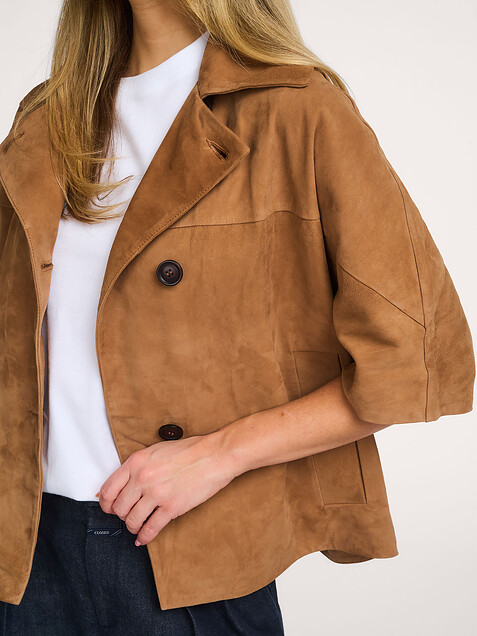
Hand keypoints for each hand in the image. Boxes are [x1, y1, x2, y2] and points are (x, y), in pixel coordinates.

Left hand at [97, 432, 234, 545]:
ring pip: (132, 520)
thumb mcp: (156, 451)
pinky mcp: (171, 507)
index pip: (108, 489)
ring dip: (132, 526)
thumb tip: (120, 483)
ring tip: (137, 526)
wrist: (214, 456)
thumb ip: (137, 466)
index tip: (109, 508)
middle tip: (127, 516)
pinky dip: (144, 537)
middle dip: (121, 515)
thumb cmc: (188, 451)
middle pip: (119, 507)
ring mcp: (157, 494)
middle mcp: (143, 478)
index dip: (105, 503)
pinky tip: (143, 538)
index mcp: (136, 462)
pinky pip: (150, 528)